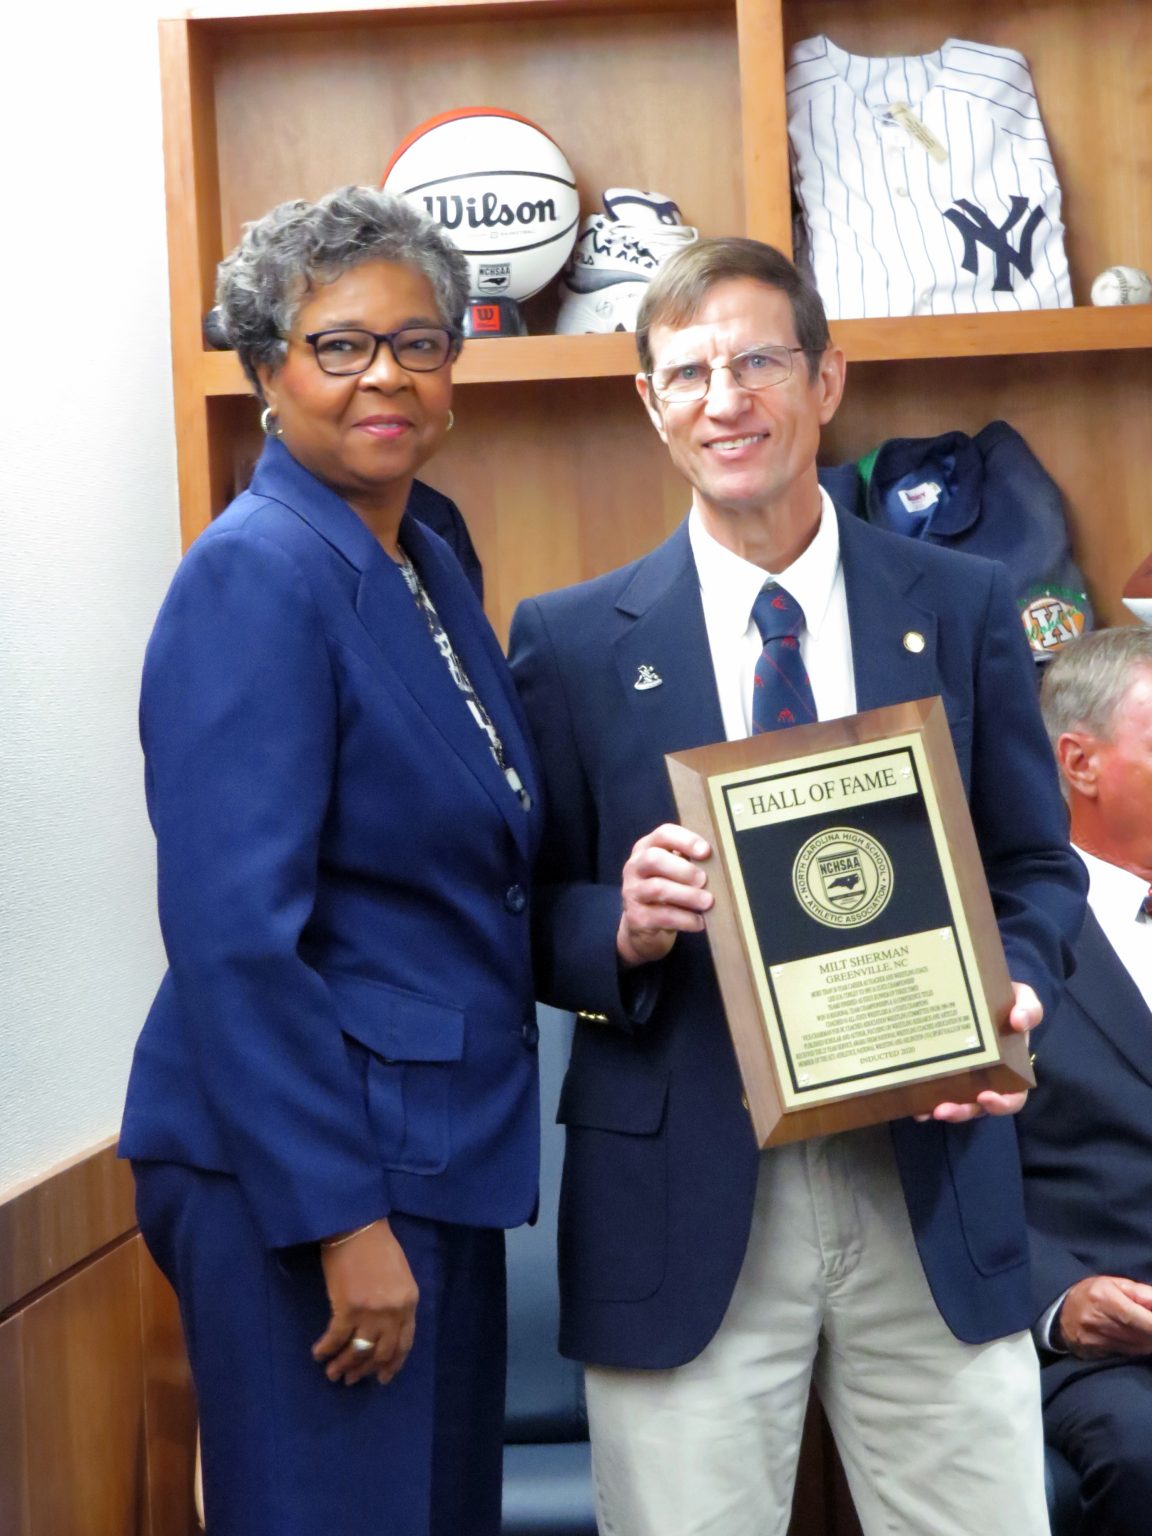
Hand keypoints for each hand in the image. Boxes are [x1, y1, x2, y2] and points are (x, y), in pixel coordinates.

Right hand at [312, 1219, 418, 1385]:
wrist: (357, 1227)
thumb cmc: (379, 1246)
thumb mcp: (400, 1275)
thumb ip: (397, 1302)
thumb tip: (384, 1327)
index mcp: (409, 1303)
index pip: (404, 1343)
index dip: (392, 1364)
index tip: (382, 1378)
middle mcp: (393, 1312)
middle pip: (380, 1352)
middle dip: (365, 1370)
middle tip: (352, 1380)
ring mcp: (370, 1312)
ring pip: (358, 1350)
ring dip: (344, 1365)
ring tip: (333, 1374)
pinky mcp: (347, 1308)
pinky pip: (336, 1338)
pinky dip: (326, 1349)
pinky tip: (319, 1354)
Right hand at [616, 823, 712, 967]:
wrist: (641, 924)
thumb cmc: (666, 888)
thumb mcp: (672, 870)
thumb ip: (689, 861)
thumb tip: (720, 862)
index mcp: (646, 848)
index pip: (663, 834)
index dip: (685, 840)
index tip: (706, 851)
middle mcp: (634, 867)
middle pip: (654, 859)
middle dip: (683, 869)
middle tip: (704, 880)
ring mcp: (632, 892)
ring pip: (658, 889)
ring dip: (687, 895)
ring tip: (708, 902)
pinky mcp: (637, 917)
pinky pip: (662, 916)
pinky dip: (685, 919)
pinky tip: (699, 922)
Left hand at [916, 980, 1040, 1123]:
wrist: (978, 992)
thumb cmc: (1006, 1003)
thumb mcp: (1023, 1000)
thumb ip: (1029, 1009)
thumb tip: (1019, 1020)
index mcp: (1011, 1071)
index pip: (1012, 1099)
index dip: (1002, 1104)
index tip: (986, 1097)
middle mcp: (986, 1082)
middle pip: (977, 1108)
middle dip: (961, 1112)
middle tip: (944, 1110)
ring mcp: (962, 1081)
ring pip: (954, 1106)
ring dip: (940, 1110)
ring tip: (925, 1111)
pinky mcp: (941, 1073)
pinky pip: (933, 1094)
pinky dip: (923, 1102)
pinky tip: (912, 1104)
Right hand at [1056, 1275, 1151, 1357]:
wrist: (1060, 1314)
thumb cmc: (1092, 1294)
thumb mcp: (1114, 1284)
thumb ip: (1141, 1294)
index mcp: (1105, 1298)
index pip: (1141, 1319)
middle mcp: (1099, 1320)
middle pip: (1143, 1336)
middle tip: (1151, 1326)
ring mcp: (1096, 1340)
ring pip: (1138, 1348)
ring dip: (1149, 1342)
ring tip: (1146, 1331)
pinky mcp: (1096, 1353)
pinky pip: (1128, 1355)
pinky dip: (1138, 1349)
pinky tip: (1136, 1340)